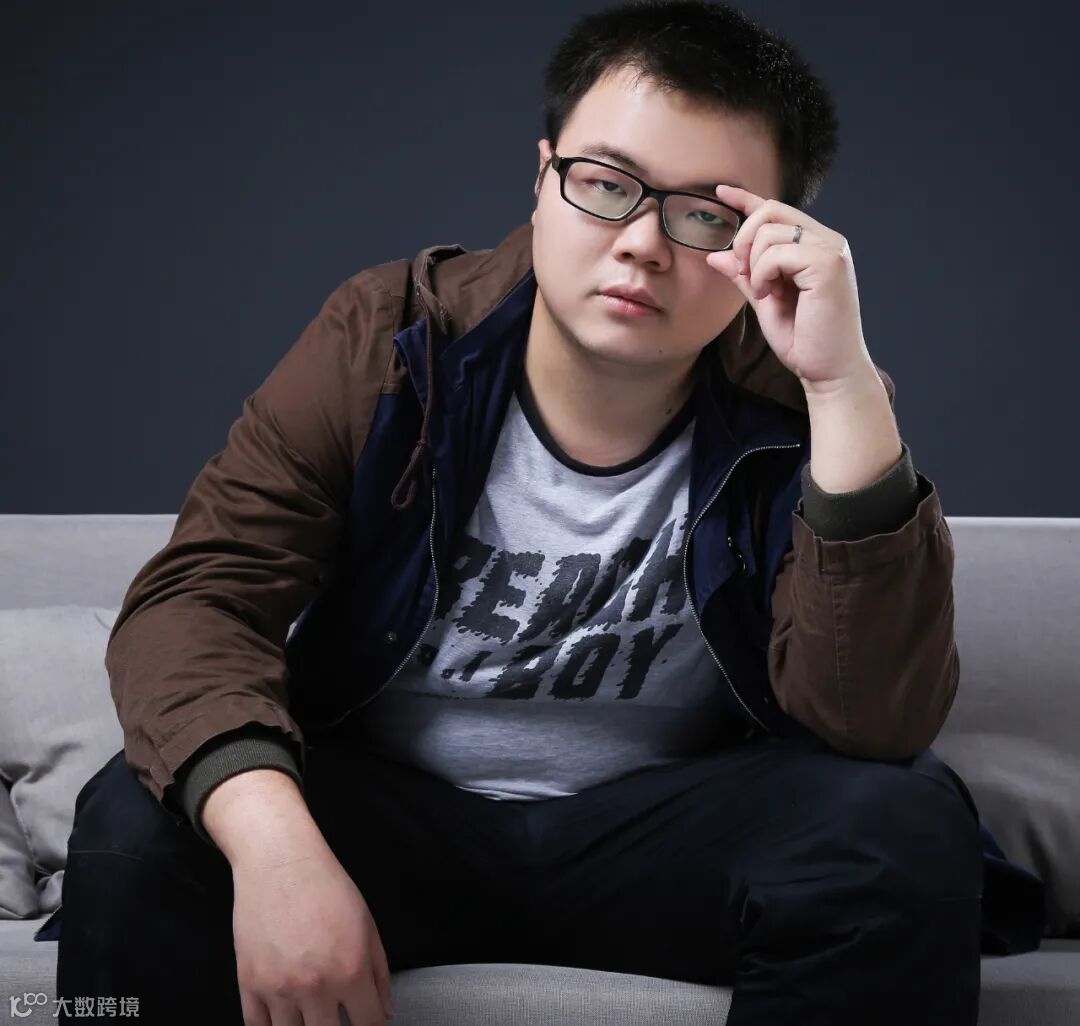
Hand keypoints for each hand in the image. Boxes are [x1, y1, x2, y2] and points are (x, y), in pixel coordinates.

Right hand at [231, 842, 395, 1025]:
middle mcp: (315, 986)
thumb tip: (386, 1012)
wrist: (279, 861)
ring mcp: (278, 989)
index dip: (372, 1025)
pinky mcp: (249, 984)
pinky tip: (283, 1018)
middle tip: (337, 1013)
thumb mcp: (367, 924)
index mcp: (350, 971)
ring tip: (311, 1012)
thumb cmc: (327, 887)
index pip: (369, 1024)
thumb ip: (380, 973)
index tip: (367, 1020)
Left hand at [705, 186, 874, 396]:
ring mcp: (831, 250)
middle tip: (744, 274)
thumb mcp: (765, 302)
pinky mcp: (828, 264)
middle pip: (771, 212)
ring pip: (770, 232)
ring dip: (754, 265)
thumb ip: (745, 276)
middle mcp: (827, 241)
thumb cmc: (803, 340)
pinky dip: (763, 274)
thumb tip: (716, 255)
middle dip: (744, 239)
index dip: (746, 198)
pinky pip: (777, 253)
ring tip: (764, 293)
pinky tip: (770, 295)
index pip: (777, 210)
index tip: (719, 193)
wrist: (828, 370)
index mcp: (815, 246)